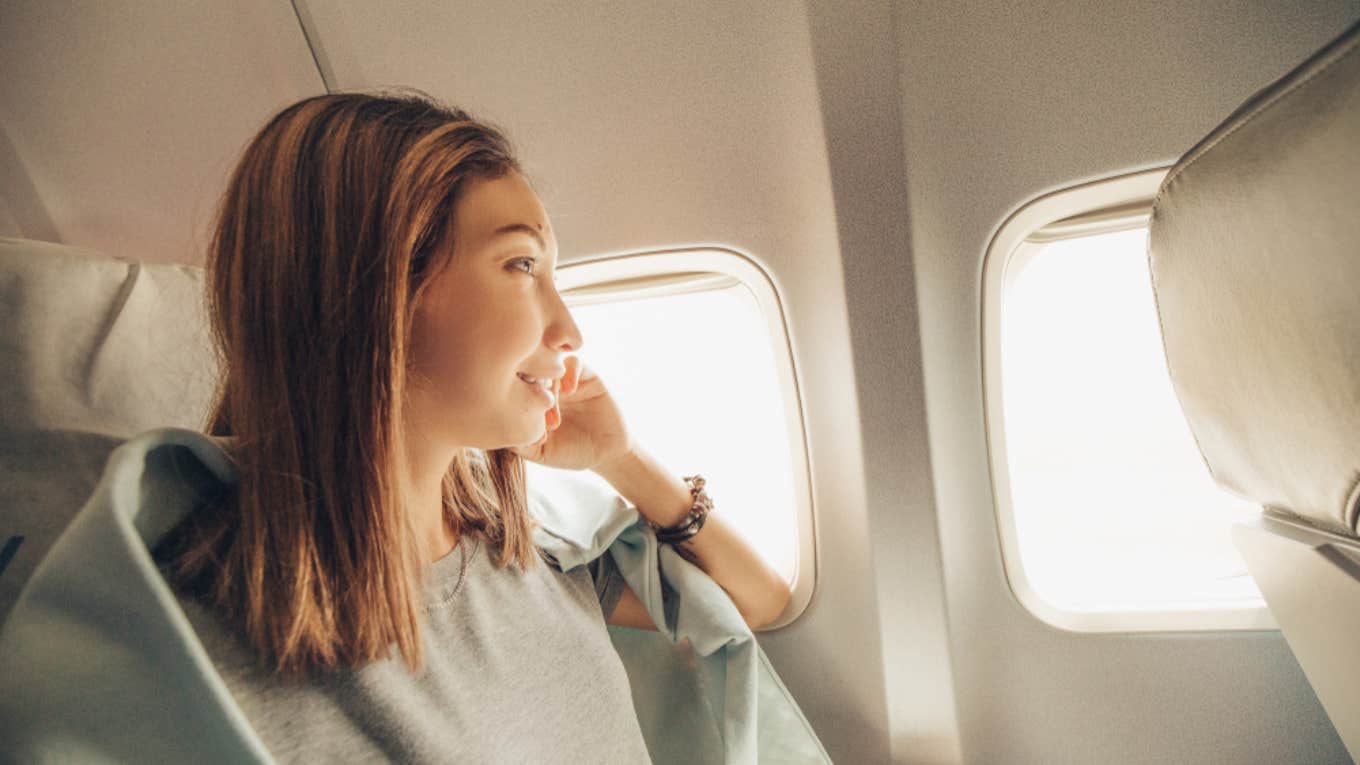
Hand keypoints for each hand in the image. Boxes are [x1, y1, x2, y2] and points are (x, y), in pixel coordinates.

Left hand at [512, 355, 633, 470]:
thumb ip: (521, 443)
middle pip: (530, 370)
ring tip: (553, 404)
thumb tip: (497, 430)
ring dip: (549, 382)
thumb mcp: (541, 452)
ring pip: (550, 364)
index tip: (521, 413)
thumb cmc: (571, 453)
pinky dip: (569, 372)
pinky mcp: (587, 377)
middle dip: (531, 386)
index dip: (514, 393)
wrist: (606, 454)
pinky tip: (570, 391)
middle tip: (538, 407)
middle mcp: (549, 388)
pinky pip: (574, 362)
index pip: (515, 385)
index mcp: (533, 402)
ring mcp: (567, 380)